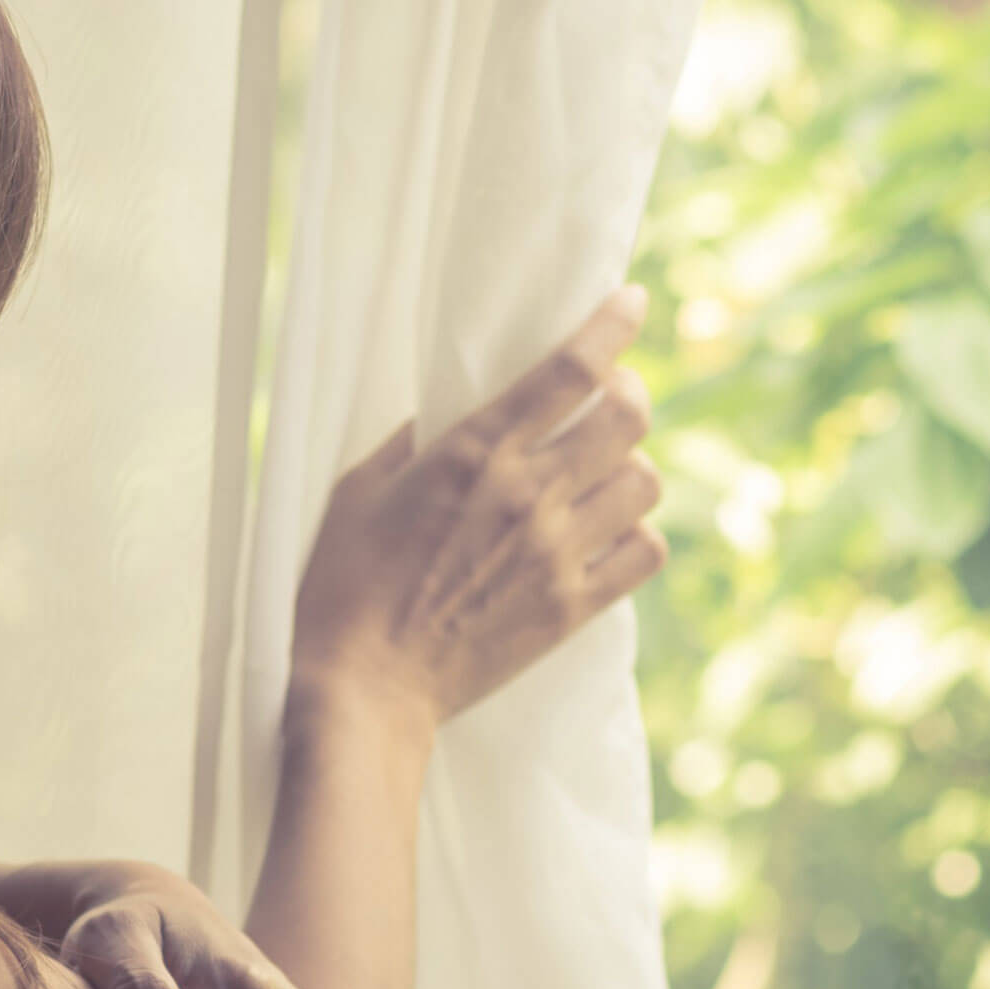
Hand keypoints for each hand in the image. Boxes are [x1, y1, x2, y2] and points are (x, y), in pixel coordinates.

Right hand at [291, 284, 664, 731]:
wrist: (365, 688)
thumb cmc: (343, 584)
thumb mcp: (358, 490)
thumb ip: (412, 442)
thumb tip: (450, 414)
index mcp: (473, 452)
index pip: (570, 369)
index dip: (613, 325)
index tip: (631, 301)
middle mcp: (527, 494)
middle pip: (626, 415)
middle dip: (630, 392)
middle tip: (612, 398)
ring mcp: (556, 553)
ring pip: (645, 482)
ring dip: (632, 466)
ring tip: (605, 471)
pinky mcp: (571, 607)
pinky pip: (646, 552)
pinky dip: (639, 534)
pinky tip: (610, 532)